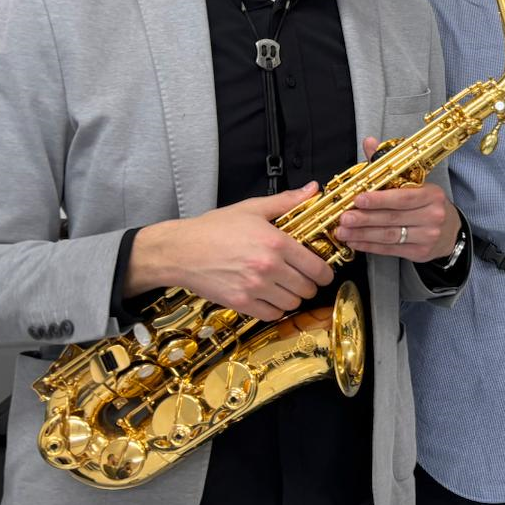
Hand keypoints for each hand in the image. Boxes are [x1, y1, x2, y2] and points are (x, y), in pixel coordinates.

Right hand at [128, 183, 333, 320]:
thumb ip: (287, 202)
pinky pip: (272, 315)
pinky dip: (276, 309)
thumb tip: (313, 189)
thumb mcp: (252, 209)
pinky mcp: (241, 303)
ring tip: (287, 288)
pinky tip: (271, 298)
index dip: (325, 273)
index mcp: (276, 243)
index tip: (323, 273)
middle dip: (310, 285)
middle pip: (307, 288)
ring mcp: (254, 287)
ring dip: (294, 297)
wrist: (179, 250)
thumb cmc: (214, 228)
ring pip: (292, 303)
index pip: (316, 267)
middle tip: (304, 279)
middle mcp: (268, 267)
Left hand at [333, 137, 461, 262]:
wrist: (450, 231)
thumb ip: (387, 164)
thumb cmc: (426, 203)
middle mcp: (433, 215)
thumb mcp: (414, 183)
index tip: (358, 199)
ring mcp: (427, 236)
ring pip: (389, 236)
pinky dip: (370, 246)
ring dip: (363, 234)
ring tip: (343, 232)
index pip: (403, 198)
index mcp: (431, 194)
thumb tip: (369, 142)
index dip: (379, 199)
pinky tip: (355, 242)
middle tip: (343, 218)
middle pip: (393, 218)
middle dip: (364, 218)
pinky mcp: (420, 252)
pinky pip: (390, 249)